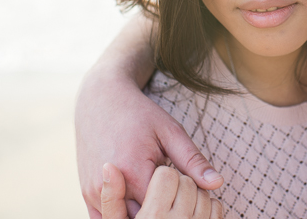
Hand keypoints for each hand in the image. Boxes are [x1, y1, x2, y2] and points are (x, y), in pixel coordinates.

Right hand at [76, 16, 223, 218]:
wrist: (100, 100)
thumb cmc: (139, 114)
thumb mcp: (170, 132)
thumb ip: (193, 161)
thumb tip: (218, 184)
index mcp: (133, 170)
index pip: (166, 204)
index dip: (181, 201)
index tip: (188, 187)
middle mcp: (109, 186)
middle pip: (146, 217)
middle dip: (163, 209)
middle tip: (174, 190)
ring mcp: (94, 192)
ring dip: (144, 212)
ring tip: (157, 190)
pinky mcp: (87, 194)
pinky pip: (108, 218)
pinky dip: (126, 213)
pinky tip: (140, 197)